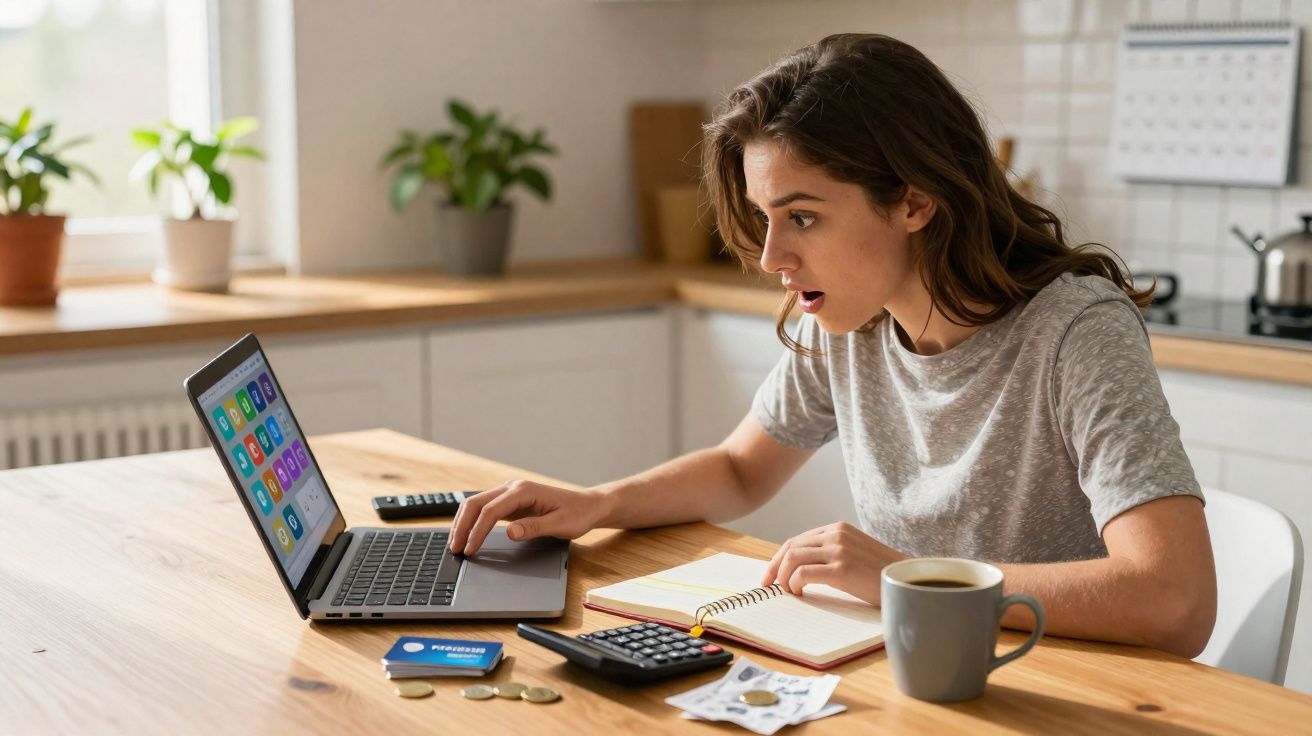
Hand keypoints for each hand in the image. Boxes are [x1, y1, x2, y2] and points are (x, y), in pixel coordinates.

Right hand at [448, 479, 608, 554]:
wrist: (588, 505)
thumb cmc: (577, 514)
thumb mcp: (560, 525)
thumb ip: (534, 528)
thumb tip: (510, 532)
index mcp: (523, 490)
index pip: (491, 511)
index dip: (477, 531)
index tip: (470, 550)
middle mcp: (513, 488)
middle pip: (476, 503)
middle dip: (462, 526)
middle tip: (454, 548)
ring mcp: (510, 493)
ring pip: (477, 504)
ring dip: (464, 523)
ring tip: (455, 544)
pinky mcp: (510, 502)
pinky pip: (485, 509)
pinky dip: (472, 522)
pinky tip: (467, 535)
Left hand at [761, 522, 906, 605]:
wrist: (909, 582)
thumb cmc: (882, 574)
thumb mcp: (855, 554)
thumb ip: (832, 553)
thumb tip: (801, 569)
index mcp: (839, 529)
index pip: (798, 540)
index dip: (779, 557)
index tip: (770, 574)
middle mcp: (836, 534)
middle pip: (791, 547)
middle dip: (774, 567)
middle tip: (768, 585)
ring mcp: (839, 550)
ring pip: (793, 558)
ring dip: (783, 576)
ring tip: (788, 591)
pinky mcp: (841, 568)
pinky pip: (803, 573)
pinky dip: (795, 584)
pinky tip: (800, 593)